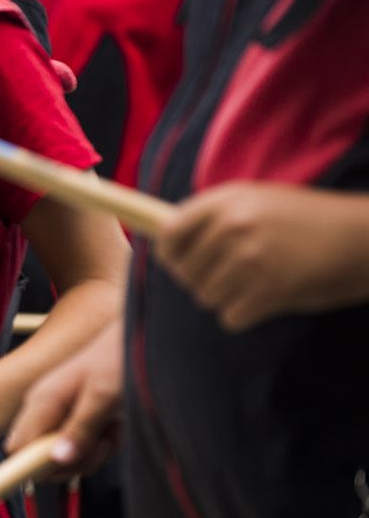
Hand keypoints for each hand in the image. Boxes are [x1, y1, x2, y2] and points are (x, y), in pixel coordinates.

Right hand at [7, 320, 123, 475]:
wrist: (139, 341)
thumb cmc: (119, 358)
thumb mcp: (103, 396)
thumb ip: (80, 429)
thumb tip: (58, 460)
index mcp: (41, 400)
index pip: (17, 448)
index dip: (35, 466)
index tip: (67, 466)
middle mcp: (45, 410)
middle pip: (43, 460)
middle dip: (76, 461)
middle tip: (102, 444)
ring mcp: (62, 417)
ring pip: (68, 458)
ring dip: (95, 453)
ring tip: (113, 429)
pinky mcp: (78, 421)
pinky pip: (85, 449)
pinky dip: (104, 444)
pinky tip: (115, 425)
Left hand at [155, 182, 368, 330]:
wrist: (365, 237)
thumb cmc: (311, 221)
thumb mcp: (260, 201)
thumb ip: (217, 216)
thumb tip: (170, 240)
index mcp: (227, 201)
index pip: (169, 234)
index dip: (171, 254)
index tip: (180, 264)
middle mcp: (233, 226)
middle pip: (185, 272)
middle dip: (204, 279)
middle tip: (235, 276)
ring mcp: (250, 258)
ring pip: (206, 296)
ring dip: (227, 297)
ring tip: (256, 284)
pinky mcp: (269, 290)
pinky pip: (230, 317)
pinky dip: (245, 315)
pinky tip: (268, 300)